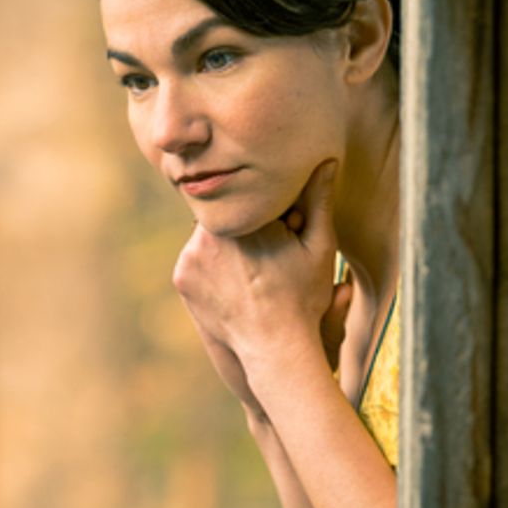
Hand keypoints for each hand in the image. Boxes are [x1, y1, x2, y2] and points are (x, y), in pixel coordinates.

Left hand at [174, 160, 341, 375]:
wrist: (274, 348)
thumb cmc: (303, 296)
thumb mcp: (319, 247)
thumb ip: (318, 199)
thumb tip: (327, 159)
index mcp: (243, 219)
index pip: (246, 197)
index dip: (265, 209)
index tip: (282, 225)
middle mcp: (208, 233)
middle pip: (224, 215)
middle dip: (241, 223)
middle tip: (266, 246)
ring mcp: (189, 256)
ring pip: (206, 236)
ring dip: (222, 243)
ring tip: (250, 266)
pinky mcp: (180, 277)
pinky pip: (194, 259)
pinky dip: (208, 264)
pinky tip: (232, 280)